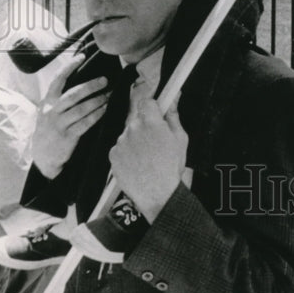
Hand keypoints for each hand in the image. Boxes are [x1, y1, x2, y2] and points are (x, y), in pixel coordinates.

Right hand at [32, 54, 110, 179]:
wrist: (43, 156)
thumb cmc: (50, 127)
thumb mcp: (48, 110)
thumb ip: (59, 97)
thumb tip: (81, 78)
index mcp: (47, 101)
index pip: (57, 80)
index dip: (69, 67)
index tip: (82, 56)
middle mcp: (51, 111)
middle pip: (73, 95)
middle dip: (90, 86)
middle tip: (105, 80)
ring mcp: (59, 125)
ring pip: (81, 109)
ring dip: (97, 101)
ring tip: (109, 95)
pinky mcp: (67, 137)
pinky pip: (85, 123)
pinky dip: (96, 115)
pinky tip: (105, 110)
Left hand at [109, 82, 187, 222]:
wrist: (157, 194)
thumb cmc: (171, 167)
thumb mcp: (181, 139)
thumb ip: (174, 116)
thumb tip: (174, 98)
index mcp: (151, 121)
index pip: (147, 102)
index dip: (152, 108)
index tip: (156, 115)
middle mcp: (132, 128)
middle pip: (137, 119)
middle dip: (145, 126)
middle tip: (155, 141)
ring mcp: (120, 142)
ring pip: (128, 134)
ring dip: (135, 140)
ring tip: (146, 157)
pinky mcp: (112, 155)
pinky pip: (120, 148)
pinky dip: (126, 153)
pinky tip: (137, 164)